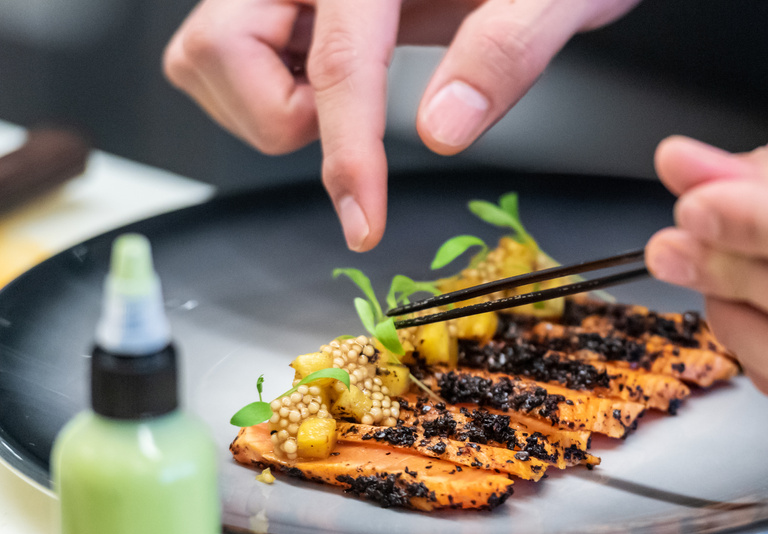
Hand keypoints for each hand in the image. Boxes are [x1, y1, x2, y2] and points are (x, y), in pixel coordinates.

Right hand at [163, 0, 639, 250]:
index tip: (364, 224)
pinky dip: (263, 91)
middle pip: (219, 46)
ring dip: (263, 105)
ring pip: (207, 52)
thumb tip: (445, 128)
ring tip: (339, 101)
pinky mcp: (291, 0)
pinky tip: (322, 86)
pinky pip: (228, 52)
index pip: (338, 61)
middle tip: (347, 126)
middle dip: (277, 115)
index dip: (348, 155)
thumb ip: (508, 46)